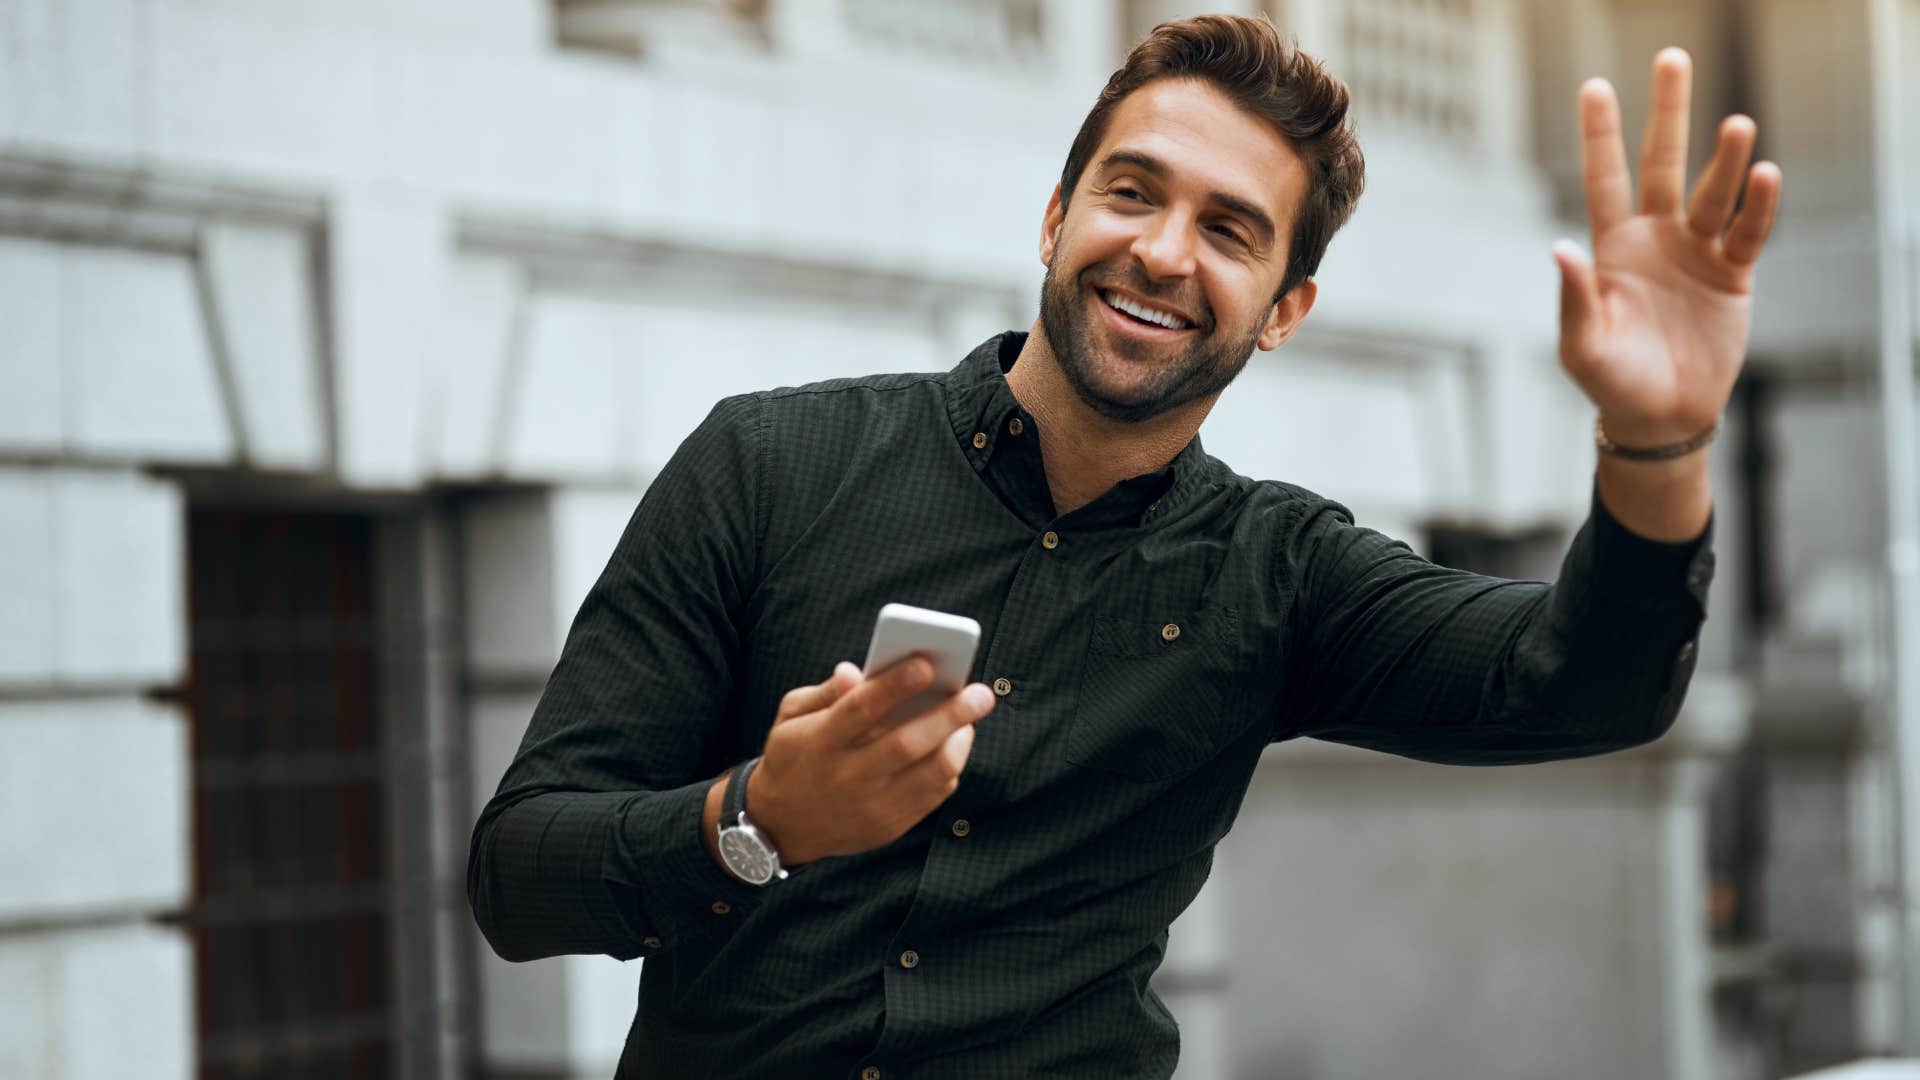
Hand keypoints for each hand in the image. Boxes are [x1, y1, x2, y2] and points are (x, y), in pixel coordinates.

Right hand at [748, 658, 992, 866]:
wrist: (782, 825)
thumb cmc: (794, 756)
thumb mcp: (791, 717)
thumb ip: (825, 692)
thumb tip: (855, 670)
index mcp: (820, 742)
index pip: (860, 709)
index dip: (894, 685)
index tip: (926, 663)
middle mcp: (847, 776)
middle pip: (907, 743)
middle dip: (949, 715)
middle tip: (981, 693)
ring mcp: (871, 806)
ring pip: (931, 773)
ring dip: (958, 742)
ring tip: (968, 719)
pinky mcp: (889, 826)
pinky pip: (934, 795)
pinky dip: (950, 767)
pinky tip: (951, 746)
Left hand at [1554, 48, 1782, 447]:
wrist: (1660, 418)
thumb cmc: (1611, 382)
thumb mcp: (1583, 344)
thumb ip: (1574, 297)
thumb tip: (1561, 248)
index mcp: (1611, 248)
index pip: (1603, 178)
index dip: (1601, 134)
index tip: (1595, 85)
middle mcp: (1655, 238)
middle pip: (1662, 164)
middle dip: (1666, 114)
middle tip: (1672, 58)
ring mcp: (1696, 253)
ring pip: (1712, 194)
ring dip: (1726, 160)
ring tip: (1736, 124)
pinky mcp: (1732, 276)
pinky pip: (1747, 234)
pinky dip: (1757, 207)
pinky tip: (1764, 175)